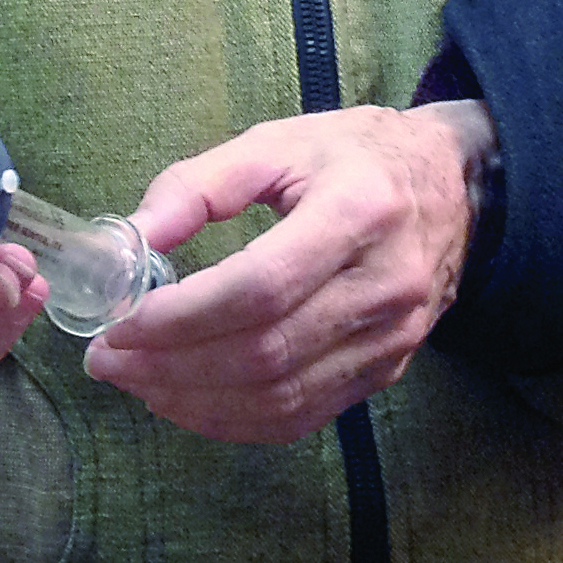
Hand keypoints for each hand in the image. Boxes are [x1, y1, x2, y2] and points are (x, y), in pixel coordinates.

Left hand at [87, 102, 489, 443]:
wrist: (455, 185)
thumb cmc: (355, 155)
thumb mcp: (279, 142)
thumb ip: (198, 185)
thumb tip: (126, 243)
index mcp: (360, 209)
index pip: (262, 286)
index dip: (183, 316)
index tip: (121, 320)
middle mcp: (386, 283)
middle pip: (265, 351)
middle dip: (171, 365)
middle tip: (106, 357)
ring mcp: (392, 337)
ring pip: (280, 397)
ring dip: (193, 401)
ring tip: (135, 379)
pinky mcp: (388, 372)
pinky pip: (302, 416)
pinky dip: (233, 420)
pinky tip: (186, 399)